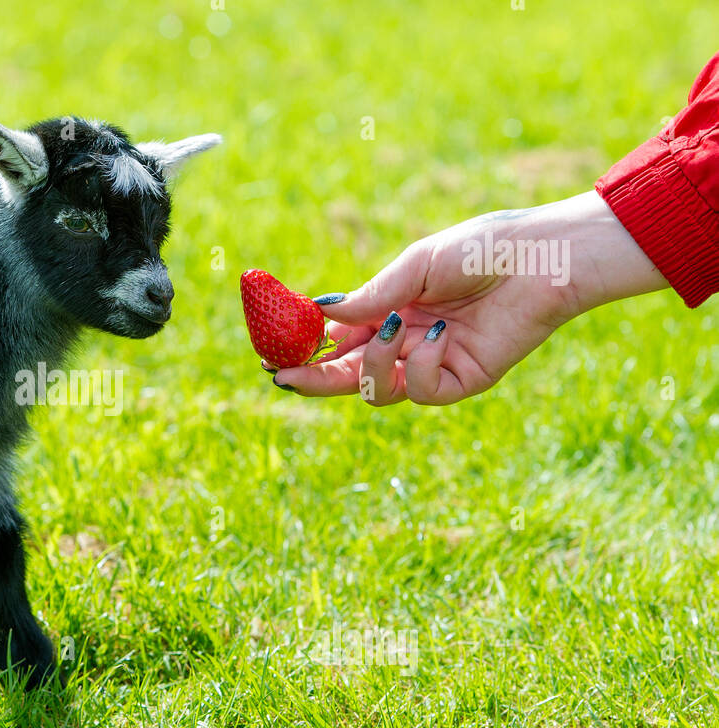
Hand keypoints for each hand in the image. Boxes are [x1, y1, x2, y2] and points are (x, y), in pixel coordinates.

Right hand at [269, 191, 666, 404]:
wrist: (545, 258)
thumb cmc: (484, 248)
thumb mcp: (417, 266)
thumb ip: (370, 296)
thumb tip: (318, 313)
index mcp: (389, 313)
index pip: (336, 343)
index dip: (303, 352)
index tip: (270, 354)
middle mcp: (405, 344)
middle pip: (347, 376)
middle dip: (312, 380)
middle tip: (283, 377)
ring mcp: (432, 365)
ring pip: (377, 391)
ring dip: (373, 365)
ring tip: (395, 330)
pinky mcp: (462, 381)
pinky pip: (423, 391)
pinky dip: (422, 365)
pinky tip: (440, 334)